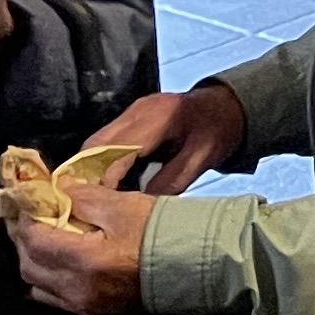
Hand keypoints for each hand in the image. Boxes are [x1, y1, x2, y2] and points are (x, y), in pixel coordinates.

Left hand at [10, 186, 151, 314]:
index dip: (26, 219)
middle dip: (26, 242)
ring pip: (39, 289)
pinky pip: (60, 302)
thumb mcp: (124, 205)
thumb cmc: (164, 231)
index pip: (34, 241)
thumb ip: (84, 198)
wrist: (200, 265)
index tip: (30, 203)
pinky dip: (55, 282)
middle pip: (29, 268)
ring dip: (37, 265)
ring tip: (49, 243)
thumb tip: (58, 190)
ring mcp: (88, 309)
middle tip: (34, 220)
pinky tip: (68, 264)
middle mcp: (79, 292)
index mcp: (84, 261)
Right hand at [81, 80, 248, 194]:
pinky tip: (107, 183)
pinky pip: (104, 140)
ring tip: (94, 198)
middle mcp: (139, 110)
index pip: (117, 149)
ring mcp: (132, 111)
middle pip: (97, 145)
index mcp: (160, 118)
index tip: (98, 204)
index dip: (103, 178)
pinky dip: (100, 162)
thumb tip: (137, 206)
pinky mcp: (129, 117)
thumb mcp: (200, 160)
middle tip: (88, 205)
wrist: (226, 108)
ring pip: (95, 143)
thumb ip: (170, 182)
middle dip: (88, 176)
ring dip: (91, 170)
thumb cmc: (217, 132)